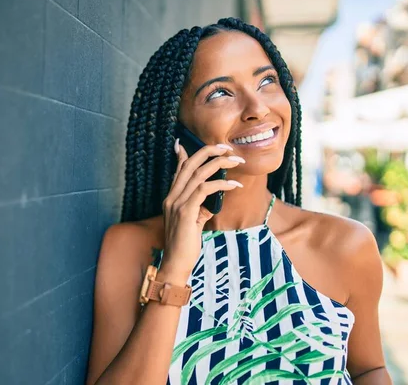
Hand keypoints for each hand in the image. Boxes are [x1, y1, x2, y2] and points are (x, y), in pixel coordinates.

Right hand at [159, 138, 244, 284]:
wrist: (176, 263)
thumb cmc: (185, 245)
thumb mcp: (192, 222)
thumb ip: (199, 208)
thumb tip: (211, 201)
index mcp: (171, 198)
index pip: (179, 170)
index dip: (186, 154)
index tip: (190, 142)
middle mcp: (172, 197)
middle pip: (189, 164)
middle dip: (209, 152)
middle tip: (226, 148)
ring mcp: (177, 203)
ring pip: (198, 173)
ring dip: (220, 164)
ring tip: (236, 161)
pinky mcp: (186, 212)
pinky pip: (204, 189)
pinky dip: (221, 184)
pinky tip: (234, 185)